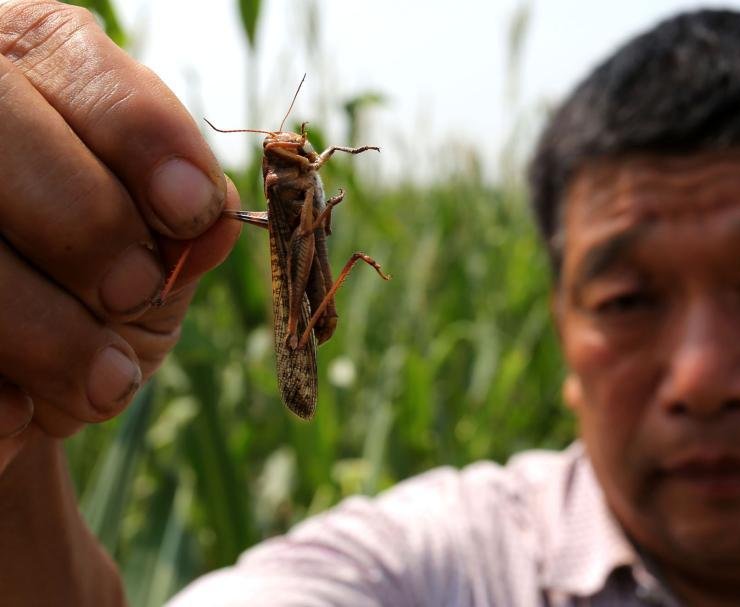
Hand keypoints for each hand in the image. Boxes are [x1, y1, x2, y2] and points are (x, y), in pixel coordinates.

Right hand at [0, 0, 240, 471]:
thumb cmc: (97, 297)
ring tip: (103, 382)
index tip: (190, 210)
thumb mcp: (158, 254)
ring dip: (42, 326)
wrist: (21, 384)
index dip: (141, 137)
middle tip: (131, 293)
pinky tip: (18, 413)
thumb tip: (212, 218)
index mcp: (34, 74)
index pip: (79, 66)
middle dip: (85, 222)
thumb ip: (184, 225)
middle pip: (0, 130)